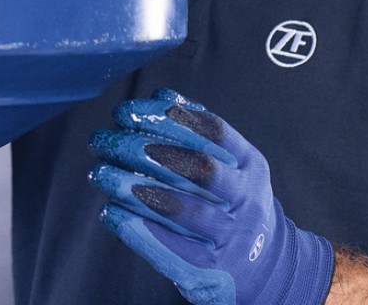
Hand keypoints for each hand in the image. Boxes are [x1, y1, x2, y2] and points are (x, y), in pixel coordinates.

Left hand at [89, 88, 333, 304]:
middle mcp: (246, 200)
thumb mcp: (233, 166)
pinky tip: (111, 213)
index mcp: (250, 165)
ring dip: (135, 188)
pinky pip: (171, 248)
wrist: (266, 267)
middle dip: (145, 151)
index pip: (213, 132)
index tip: (127, 112)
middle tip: (104, 141)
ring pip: (183, 209)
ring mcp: (232, 236)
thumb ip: (200, 133)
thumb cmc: (234, 206)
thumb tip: (162, 97)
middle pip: (197, 169)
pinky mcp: (211, 269)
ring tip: (101, 174)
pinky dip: (137, 228)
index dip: (168, 118)